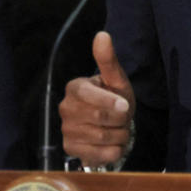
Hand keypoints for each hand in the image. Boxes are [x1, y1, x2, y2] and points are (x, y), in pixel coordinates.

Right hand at [59, 31, 135, 165]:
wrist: (112, 125)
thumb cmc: (114, 98)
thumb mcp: (116, 79)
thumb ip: (108, 59)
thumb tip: (102, 35)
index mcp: (74, 88)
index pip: (87, 94)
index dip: (109, 101)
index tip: (125, 105)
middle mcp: (65, 108)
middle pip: (99, 117)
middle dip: (119, 119)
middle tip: (123, 116)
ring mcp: (67, 130)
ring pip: (102, 137)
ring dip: (119, 134)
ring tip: (118, 128)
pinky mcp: (72, 149)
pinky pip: (101, 155)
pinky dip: (115, 150)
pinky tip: (112, 143)